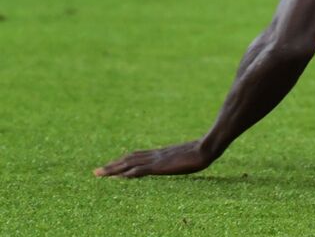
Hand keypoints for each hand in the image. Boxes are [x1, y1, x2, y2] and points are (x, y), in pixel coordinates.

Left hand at [95, 139, 214, 178]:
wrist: (207, 148)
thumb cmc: (201, 152)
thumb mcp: (187, 155)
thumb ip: (178, 157)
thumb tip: (180, 159)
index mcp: (160, 153)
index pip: (136, 156)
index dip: (122, 160)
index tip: (111, 165)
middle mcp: (155, 155)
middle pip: (128, 159)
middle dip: (112, 166)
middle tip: (96, 172)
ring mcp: (157, 160)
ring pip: (130, 164)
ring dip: (114, 169)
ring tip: (99, 174)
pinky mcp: (160, 166)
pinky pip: (140, 170)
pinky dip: (128, 173)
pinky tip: (119, 177)